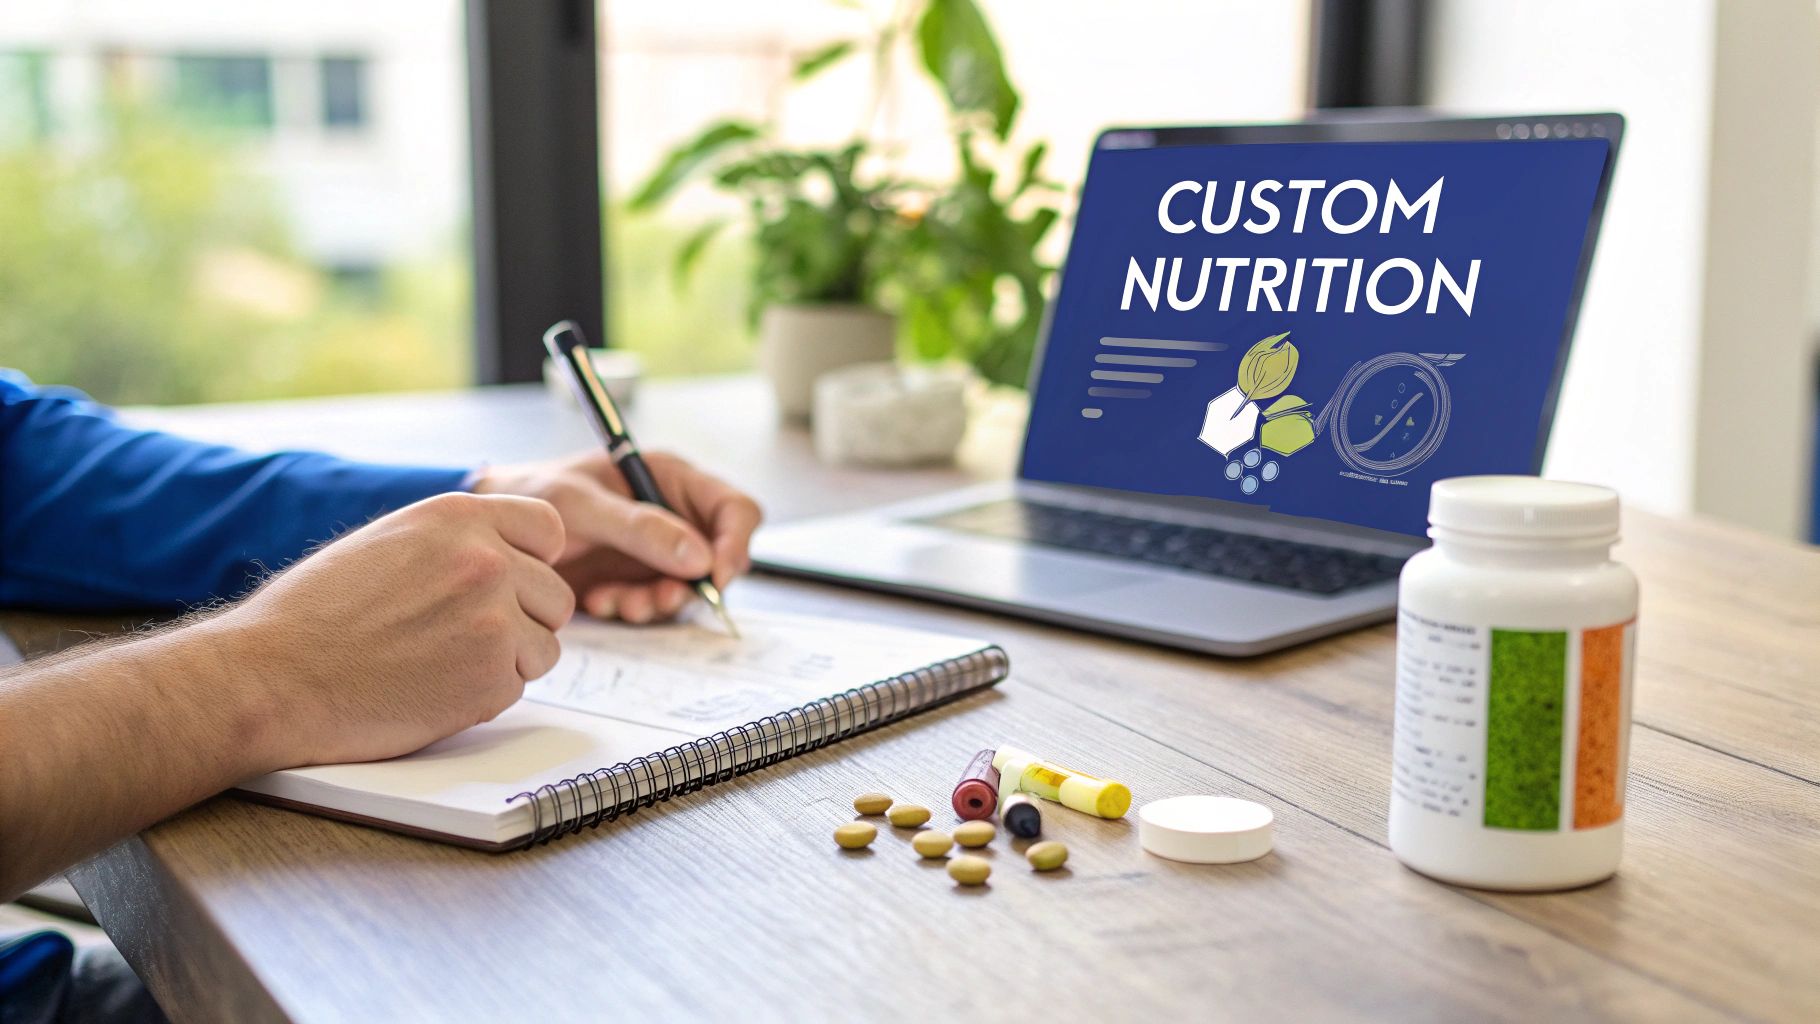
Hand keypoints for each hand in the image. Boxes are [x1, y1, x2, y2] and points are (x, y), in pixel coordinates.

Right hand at [211, 492, 573, 766]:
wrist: (273, 677)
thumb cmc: (315, 615)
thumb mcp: (390, 542)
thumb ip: (457, 542)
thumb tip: (511, 553)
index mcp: (459, 516)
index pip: (548, 528)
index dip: (533, 560)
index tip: (509, 581)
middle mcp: (486, 559)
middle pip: (555, 594)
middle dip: (523, 618)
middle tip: (463, 636)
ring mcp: (495, 619)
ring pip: (546, 645)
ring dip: (508, 660)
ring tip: (442, 661)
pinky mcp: (492, 678)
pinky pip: (519, 687)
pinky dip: (486, 696)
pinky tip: (432, 688)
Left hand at [472, 451, 762, 623]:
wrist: (493, 529)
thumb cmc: (532, 495)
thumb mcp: (582, 505)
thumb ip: (640, 527)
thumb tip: (700, 558)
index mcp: (668, 479)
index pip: (734, 510)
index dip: (735, 543)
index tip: (714, 575)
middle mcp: (672, 515)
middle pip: (718, 557)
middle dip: (691, 585)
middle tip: (657, 599)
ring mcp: (656, 552)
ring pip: (688, 589)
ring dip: (657, 603)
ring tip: (615, 602)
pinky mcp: (636, 580)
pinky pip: (655, 605)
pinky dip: (632, 609)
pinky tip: (598, 600)